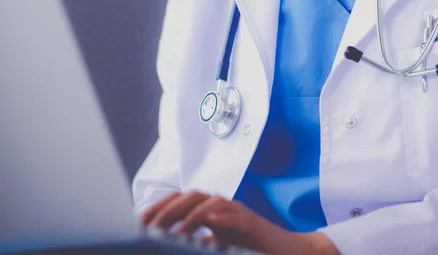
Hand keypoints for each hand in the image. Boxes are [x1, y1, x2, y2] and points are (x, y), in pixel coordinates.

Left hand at [142, 191, 338, 254]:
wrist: (289, 251)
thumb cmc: (253, 248)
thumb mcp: (220, 247)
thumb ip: (199, 243)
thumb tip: (171, 243)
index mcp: (211, 213)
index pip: (181, 202)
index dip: (159, 208)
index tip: (138, 221)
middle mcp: (222, 207)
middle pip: (190, 196)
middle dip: (166, 207)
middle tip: (146, 223)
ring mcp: (236, 212)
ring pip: (207, 201)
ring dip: (186, 211)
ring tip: (168, 227)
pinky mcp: (250, 221)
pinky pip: (230, 214)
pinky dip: (215, 216)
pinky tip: (202, 224)